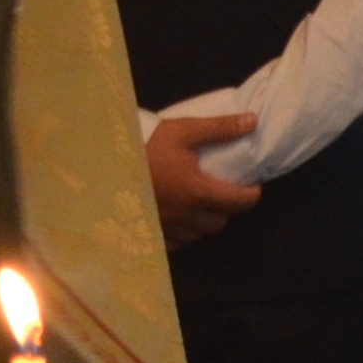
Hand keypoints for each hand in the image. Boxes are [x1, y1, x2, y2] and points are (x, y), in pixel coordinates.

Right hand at [143, 113, 263, 247]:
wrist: (109, 162)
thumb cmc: (149, 145)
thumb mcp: (185, 131)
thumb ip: (220, 128)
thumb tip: (252, 121)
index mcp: (198, 192)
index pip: (239, 202)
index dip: (252, 194)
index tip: (253, 185)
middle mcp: (186, 216)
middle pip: (220, 222)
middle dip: (227, 208)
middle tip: (223, 191)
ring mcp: (169, 227)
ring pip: (199, 234)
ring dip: (205, 221)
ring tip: (200, 203)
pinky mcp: (154, 233)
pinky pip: (178, 241)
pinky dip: (184, 230)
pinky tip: (178, 214)